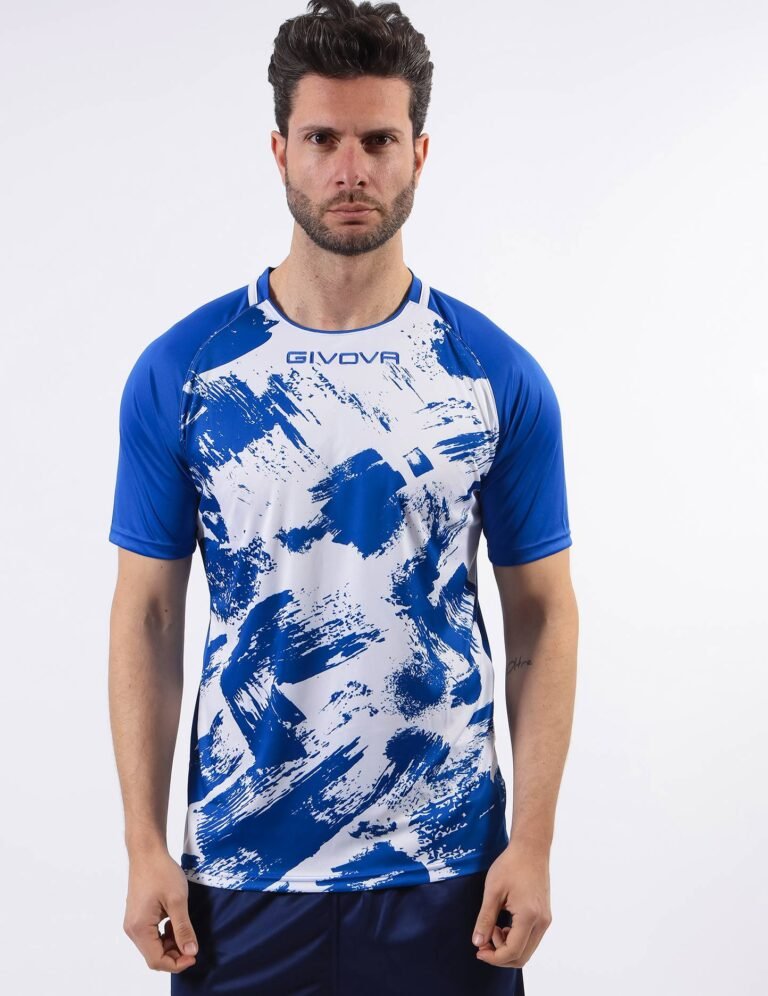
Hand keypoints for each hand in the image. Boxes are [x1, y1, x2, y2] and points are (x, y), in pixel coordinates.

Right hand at [123, 848, 199, 973]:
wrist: (147, 852)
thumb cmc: (161, 872)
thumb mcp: (178, 900)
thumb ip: (183, 928)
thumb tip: (191, 952)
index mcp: (139, 928)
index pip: (156, 960)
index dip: (177, 963)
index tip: (194, 955)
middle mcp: (132, 929)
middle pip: (153, 955)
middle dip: (174, 954)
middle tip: (193, 943)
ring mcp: (133, 923)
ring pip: (153, 946)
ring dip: (170, 944)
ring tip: (185, 929)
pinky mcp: (137, 916)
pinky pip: (151, 935)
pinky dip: (165, 934)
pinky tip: (175, 922)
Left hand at [471, 838, 551, 967]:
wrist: (531, 848)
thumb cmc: (511, 865)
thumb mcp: (492, 891)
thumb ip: (485, 919)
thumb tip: (478, 943)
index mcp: (529, 916)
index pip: (512, 952)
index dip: (493, 957)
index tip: (478, 950)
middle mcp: (542, 922)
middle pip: (522, 957)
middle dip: (500, 955)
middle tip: (483, 940)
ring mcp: (545, 919)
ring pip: (527, 949)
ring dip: (507, 947)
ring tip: (493, 926)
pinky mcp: (544, 916)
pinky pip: (530, 938)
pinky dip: (515, 939)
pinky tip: (503, 923)